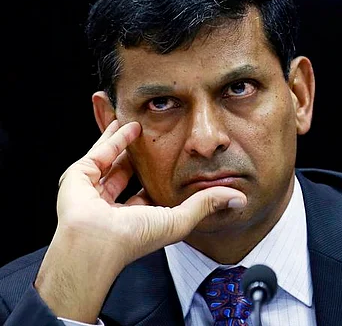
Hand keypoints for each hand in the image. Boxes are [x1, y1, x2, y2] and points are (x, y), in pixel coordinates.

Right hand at [35, 119, 246, 321]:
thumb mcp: (180, 219)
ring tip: (144, 123)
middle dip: (143, 157)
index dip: (165, 178)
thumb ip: (207, 205)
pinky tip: (131, 124)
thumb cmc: (135, 236)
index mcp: (136, 219)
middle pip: (131, 173)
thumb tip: (239, 197)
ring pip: (114, 161)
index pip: (150, 194)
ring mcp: (94, 192)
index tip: (183, 162)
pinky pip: (100, 152)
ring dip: (128, 143)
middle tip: (160, 138)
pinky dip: (115, 137)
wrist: (97, 241)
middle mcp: (113, 206)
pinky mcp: (78, 177)